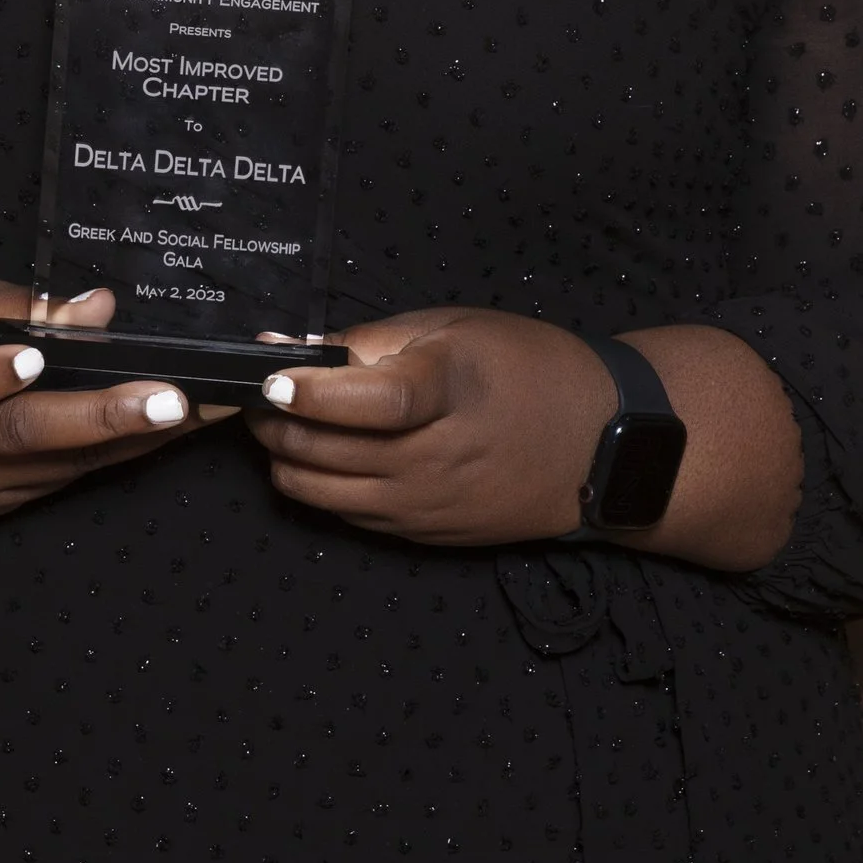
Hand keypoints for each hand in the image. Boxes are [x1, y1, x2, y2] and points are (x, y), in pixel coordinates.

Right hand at [0, 266, 230, 516]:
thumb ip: (16, 306)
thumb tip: (100, 307)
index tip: (34, 358)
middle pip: (26, 437)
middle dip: (108, 419)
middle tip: (176, 401)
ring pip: (64, 463)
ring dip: (140, 438)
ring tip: (212, 408)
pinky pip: (67, 476)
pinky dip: (119, 451)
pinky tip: (175, 426)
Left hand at [248, 313, 804, 565]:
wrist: (602, 447)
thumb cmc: (530, 369)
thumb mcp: (458, 328)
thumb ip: (374, 340)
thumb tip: (293, 349)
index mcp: (448, 392)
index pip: (367, 402)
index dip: (309, 392)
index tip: (270, 377)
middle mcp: (433, 458)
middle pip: (320, 449)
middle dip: (270, 420)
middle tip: (260, 390)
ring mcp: (425, 505)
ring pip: (315, 488)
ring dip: (284, 454)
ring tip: (283, 421)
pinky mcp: (422, 534)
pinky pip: (343, 512)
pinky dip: (317, 483)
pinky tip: (325, 452)